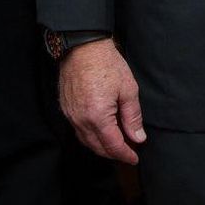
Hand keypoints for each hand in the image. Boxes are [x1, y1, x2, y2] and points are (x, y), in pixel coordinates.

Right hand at [58, 37, 146, 164]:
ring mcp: (70, 115)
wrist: (83, 47)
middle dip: (113, 153)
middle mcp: (80, 120)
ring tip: (116, 145)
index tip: (135, 158)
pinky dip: (90, 136)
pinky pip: (78, 130)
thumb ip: (133, 117)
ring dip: (100, 147)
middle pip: (97, 147)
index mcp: (97, 116)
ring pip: (86, 141)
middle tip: (127, 153)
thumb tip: (138, 137)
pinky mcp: (66, 109)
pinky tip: (100, 132)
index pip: (112, 145)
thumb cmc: (107, 64)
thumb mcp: (128, 89)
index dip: (125, 154)